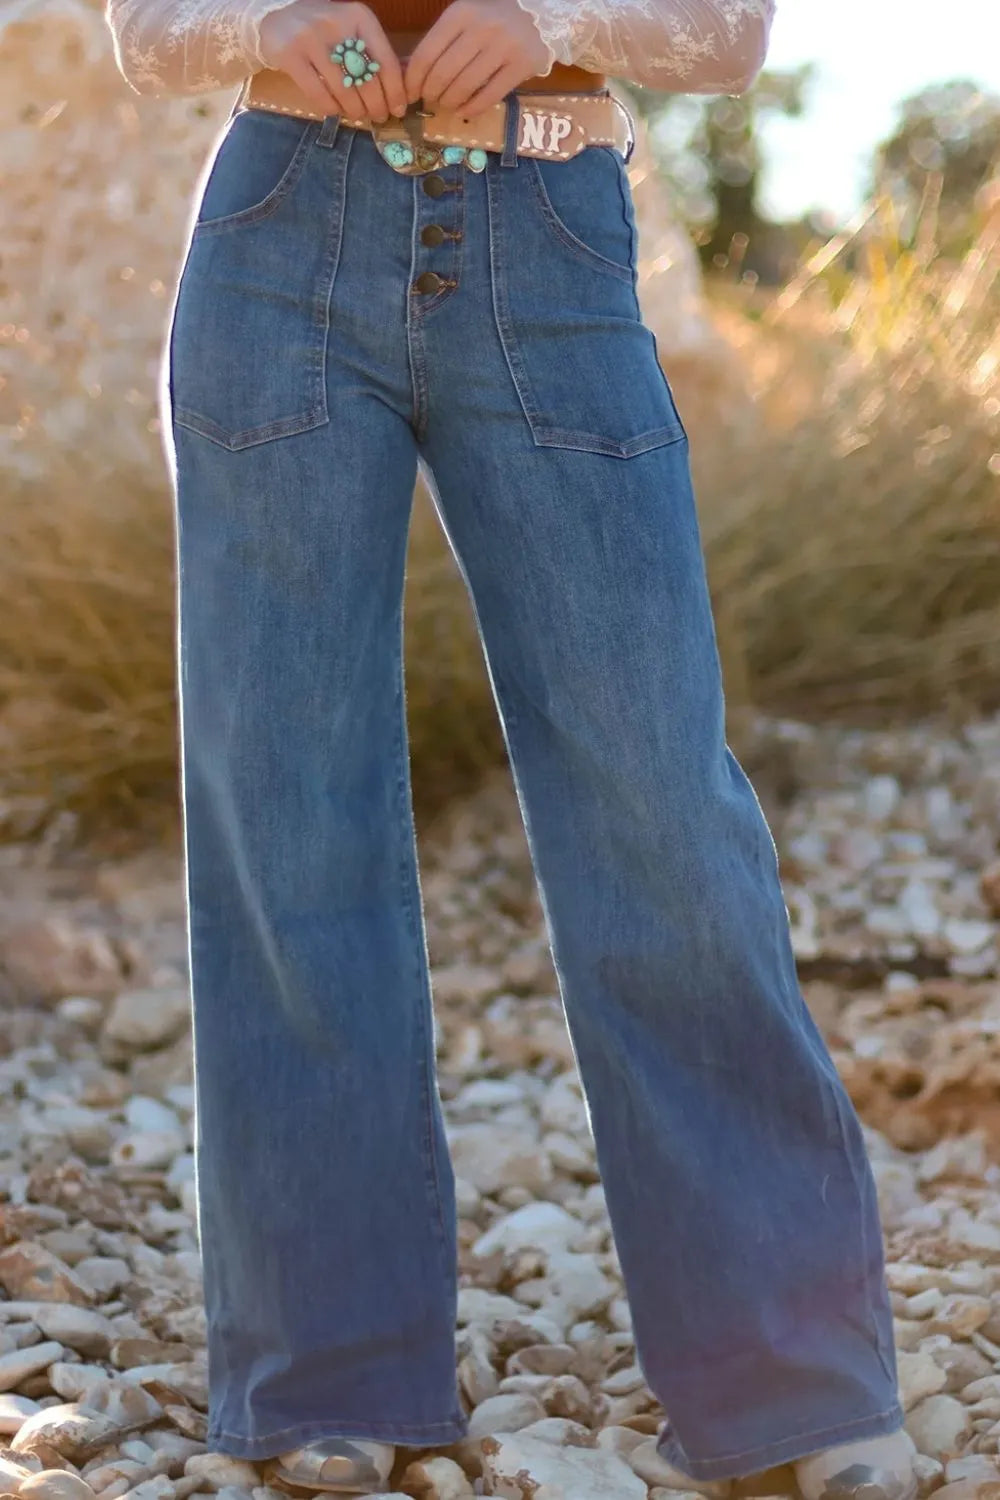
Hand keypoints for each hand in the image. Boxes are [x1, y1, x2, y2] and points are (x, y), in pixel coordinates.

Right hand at [258, 0, 407, 122]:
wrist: (277, 15)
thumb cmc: (324, 29)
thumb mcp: (352, 30)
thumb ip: (374, 53)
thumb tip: (402, 91)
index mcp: (360, 17)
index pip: (386, 62)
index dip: (396, 93)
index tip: (399, 110)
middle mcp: (338, 24)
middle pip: (367, 80)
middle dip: (377, 106)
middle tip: (378, 117)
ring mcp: (312, 39)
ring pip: (344, 91)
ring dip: (355, 110)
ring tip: (357, 114)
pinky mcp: (291, 55)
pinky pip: (319, 95)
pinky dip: (331, 108)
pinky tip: (335, 110)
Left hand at [403, 0, 550, 118]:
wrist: (541, 15)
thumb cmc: (494, 18)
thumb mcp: (465, 18)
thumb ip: (440, 41)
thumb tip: (409, 72)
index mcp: (461, 12)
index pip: (427, 53)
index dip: (414, 79)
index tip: (411, 93)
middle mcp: (482, 27)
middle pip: (444, 73)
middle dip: (432, 93)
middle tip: (431, 100)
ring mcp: (504, 47)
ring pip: (465, 87)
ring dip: (451, 102)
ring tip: (448, 105)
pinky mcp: (522, 66)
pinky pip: (490, 96)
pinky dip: (473, 109)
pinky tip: (465, 112)